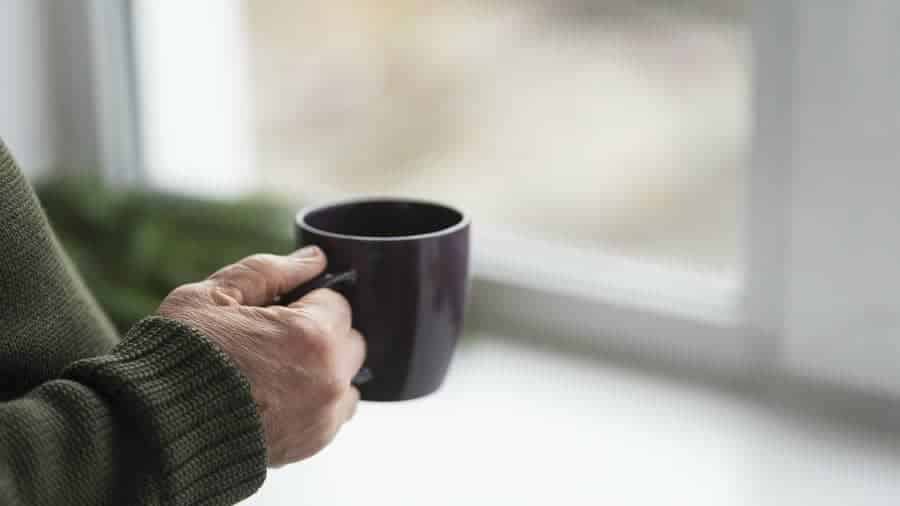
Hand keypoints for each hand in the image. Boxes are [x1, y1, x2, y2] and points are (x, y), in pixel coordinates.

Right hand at [157, 246, 364, 466]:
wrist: (156, 428)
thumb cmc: (179, 357)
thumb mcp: (212, 296)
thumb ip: (270, 271)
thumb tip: (314, 259)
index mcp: (310, 335)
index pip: (337, 302)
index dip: (307, 301)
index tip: (278, 311)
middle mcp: (329, 377)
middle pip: (351, 340)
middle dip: (322, 333)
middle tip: (275, 339)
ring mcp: (324, 414)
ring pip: (348, 377)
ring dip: (325, 369)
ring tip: (276, 371)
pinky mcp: (313, 442)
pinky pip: (336, 411)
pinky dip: (317, 401)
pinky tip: (279, 396)